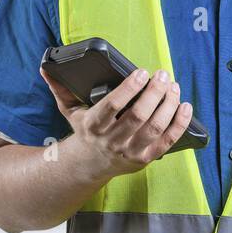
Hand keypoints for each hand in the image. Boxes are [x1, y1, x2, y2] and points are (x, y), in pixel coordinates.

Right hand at [40, 65, 192, 178]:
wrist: (90, 165)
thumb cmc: (85, 131)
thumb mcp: (70, 111)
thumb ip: (61, 89)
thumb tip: (46, 67)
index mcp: (93, 126)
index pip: (113, 106)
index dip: (129, 89)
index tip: (142, 72)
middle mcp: (112, 140)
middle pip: (138, 116)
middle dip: (154, 93)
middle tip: (163, 75)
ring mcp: (131, 152)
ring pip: (155, 127)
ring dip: (168, 105)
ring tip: (173, 86)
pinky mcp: (146, 159)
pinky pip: (168, 141)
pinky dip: (180, 123)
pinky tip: (185, 106)